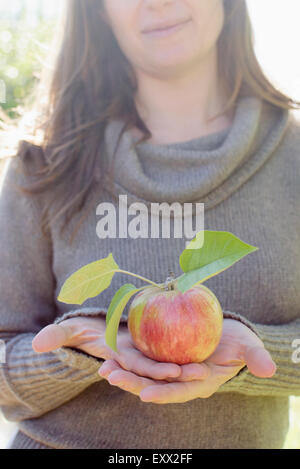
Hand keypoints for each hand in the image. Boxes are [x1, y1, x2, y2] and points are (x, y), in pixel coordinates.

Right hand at [32, 316, 209, 382]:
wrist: (104, 331)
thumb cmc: (88, 331)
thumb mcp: (74, 330)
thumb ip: (59, 336)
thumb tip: (37, 344)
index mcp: (120, 361)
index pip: (135, 368)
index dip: (150, 371)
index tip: (170, 372)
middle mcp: (136, 362)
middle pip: (157, 370)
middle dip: (175, 374)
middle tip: (197, 373)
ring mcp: (147, 357)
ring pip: (167, 364)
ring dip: (185, 368)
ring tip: (206, 368)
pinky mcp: (155, 349)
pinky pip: (171, 348)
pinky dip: (185, 350)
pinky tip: (204, 348)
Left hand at [98, 318, 275, 403]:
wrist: (225, 333)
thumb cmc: (237, 341)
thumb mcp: (247, 346)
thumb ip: (255, 357)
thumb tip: (269, 369)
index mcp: (199, 382)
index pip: (180, 391)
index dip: (164, 393)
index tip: (145, 394)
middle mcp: (180, 379)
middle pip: (155, 385)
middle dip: (133, 383)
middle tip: (113, 377)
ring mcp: (169, 368)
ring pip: (144, 374)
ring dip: (124, 372)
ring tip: (104, 369)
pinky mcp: (161, 355)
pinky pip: (141, 359)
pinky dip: (126, 358)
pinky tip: (108, 354)